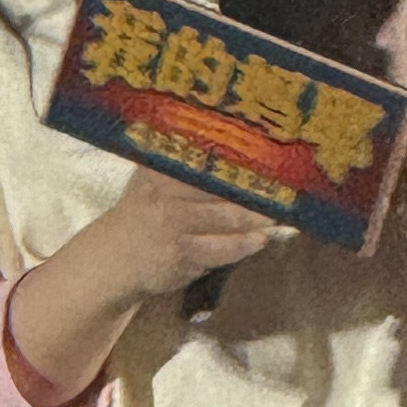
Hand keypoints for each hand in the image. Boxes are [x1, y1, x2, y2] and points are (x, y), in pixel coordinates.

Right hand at [8, 167, 278, 402]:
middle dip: (259, 187)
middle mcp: (165, 191)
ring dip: (259, 218)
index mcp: (162, 167)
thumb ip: (188, 164)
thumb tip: (244, 146)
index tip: (276, 152)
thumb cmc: (146, 213)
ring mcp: (172, 224)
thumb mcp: (155, 179)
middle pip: (223, 184)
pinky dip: (244, 245)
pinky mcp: (180, 254)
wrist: (114, 259)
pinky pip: (222, 249)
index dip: (243, 153)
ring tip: (283, 216)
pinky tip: (259, 240)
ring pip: (227, 217)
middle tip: (291, 187)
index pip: (208, 153)